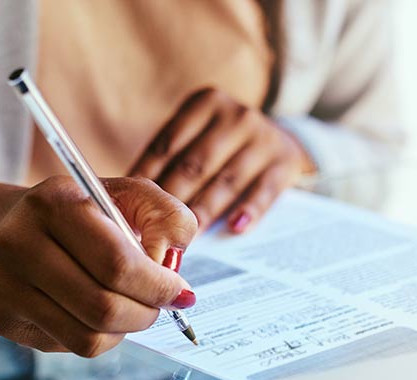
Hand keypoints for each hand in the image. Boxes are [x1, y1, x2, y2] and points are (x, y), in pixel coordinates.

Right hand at [0, 176, 197, 355]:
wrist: (14, 227)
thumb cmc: (85, 213)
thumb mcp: (131, 196)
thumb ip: (167, 219)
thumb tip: (170, 265)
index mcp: (53, 202)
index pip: (116, 263)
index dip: (158, 286)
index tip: (180, 292)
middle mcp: (18, 242)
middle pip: (102, 306)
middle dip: (146, 313)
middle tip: (160, 306)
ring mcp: (4, 284)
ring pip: (88, 336)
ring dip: (125, 329)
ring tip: (132, 307)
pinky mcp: (3, 318)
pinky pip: (70, 346)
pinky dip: (100, 336)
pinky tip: (97, 311)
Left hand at [130, 87, 315, 233]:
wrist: (284, 141)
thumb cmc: (224, 147)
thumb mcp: (200, 137)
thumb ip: (172, 160)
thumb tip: (132, 199)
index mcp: (205, 104)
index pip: (167, 144)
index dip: (146, 178)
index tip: (130, 206)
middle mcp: (235, 116)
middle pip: (195, 165)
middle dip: (171, 201)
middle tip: (153, 230)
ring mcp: (263, 138)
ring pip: (226, 181)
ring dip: (203, 212)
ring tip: (185, 238)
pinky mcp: (285, 162)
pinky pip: (264, 192)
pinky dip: (249, 211)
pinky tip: (235, 228)